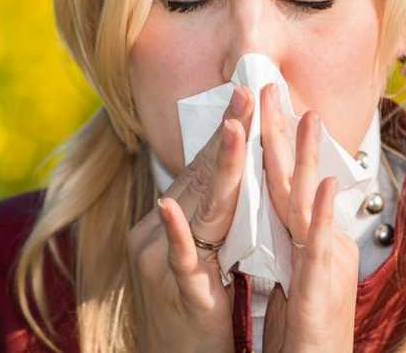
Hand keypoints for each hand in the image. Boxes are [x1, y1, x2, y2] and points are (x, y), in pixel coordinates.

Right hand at [126, 85, 252, 352]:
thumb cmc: (202, 311)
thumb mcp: (211, 256)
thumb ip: (220, 217)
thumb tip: (245, 177)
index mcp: (172, 221)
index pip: (203, 167)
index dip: (228, 131)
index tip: (248, 94)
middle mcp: (157, 232)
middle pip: (201, 176)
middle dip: (229, 134)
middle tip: (247, 94)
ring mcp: (161, 259)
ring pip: (196, 207)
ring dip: (216, 167)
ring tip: (233, 129)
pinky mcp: (174, 290)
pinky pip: (176, 257)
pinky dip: (173, 232)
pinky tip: (167, 207)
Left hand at [260, 83, 358, 351]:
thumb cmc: (303, 331)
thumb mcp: (289, 274)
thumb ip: (283, 237)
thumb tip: (272, 207)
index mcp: (308, 236)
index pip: (286, 180)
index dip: (275, 142)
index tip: (265, 104)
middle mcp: (321, 242)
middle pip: (299, 179)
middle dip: (287, 132)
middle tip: (275, 88)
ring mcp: (325, 262)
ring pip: (313, 202)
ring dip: (311, 159)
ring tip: (308, 118)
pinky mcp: (322, 287)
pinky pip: (321, 248)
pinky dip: (324, 216)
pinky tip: (327, 187)